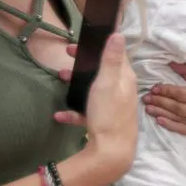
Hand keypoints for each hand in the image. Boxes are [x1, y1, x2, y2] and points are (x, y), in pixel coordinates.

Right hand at [54, 34, 137, 185]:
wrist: (111, 152)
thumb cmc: (109, 113)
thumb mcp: (108, 82)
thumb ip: (111, 59)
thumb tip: (118, 34)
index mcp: (125, 79)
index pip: (115, 55)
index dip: (98, 46)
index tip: (79, 44)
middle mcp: (122, 91)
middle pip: (102, 72)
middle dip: (84, 64)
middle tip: (66, 57)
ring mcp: (113, 107)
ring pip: (93, 91)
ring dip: (77, 84)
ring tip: (60, 79)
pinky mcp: (104, 123)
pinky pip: (87, 113)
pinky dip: (74, 112)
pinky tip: (60, 115)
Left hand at [143, 63, 185, 141]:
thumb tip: (172, 63)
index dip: (169, 91)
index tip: (155, 88)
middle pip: (182, 108)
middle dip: (162, 102)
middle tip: (147, 98)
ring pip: (182, 120)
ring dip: (163, 114)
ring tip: (149, 108)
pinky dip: (172, 126)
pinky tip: (160, 120)